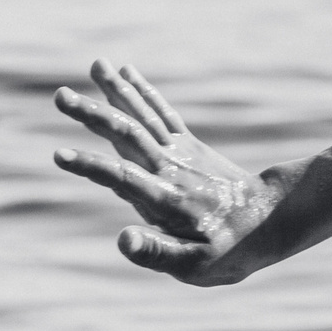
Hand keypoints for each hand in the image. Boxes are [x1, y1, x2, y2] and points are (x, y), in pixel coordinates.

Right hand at [53, 59, 281, 284]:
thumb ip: (158, 254)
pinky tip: (125, 73)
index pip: (121, 179)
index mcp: (166, 200)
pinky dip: (142, 92)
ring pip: (143, 116)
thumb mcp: (196, 266)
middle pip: (127, 135)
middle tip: (59, 95)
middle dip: (92, 115)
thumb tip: (121, 241)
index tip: (59, 154)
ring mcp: (180, 152)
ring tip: (96, 64)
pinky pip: (161, 113)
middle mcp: (170, 169)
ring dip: (116, 91)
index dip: (90, 167)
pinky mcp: (187, 145)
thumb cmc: (231, 251)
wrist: (272, 219)